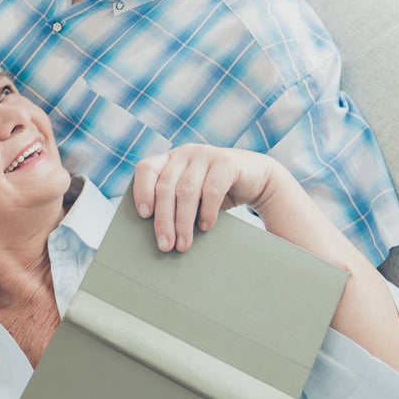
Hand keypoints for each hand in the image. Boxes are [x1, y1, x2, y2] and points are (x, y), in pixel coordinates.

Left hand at [132, 144, 275, 251]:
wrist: (256, 179)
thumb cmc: (215, 192)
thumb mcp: (191, 195)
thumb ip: (173, 203)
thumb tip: (157, 236)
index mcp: (170, 159)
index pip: (146, 169)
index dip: (142, 190)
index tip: (143, 215)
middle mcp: (185, 153)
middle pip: (166, 187)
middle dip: (164, 219)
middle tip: (165, 245)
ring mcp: (206, 154)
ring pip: (186, 190)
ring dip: (183, 221)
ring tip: (183, 244)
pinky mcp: (227, 162)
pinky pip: (212, 189)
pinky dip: (207, 212)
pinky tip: (205, 227)